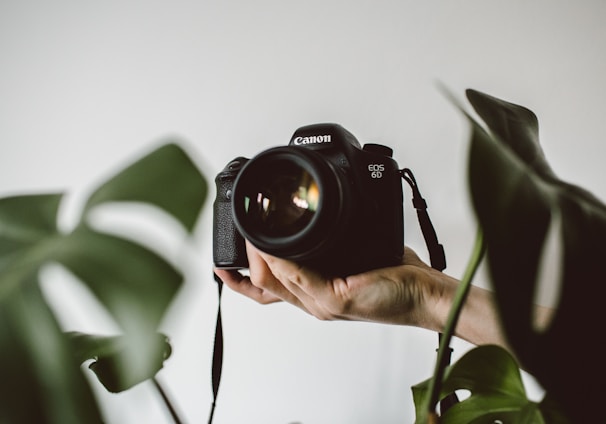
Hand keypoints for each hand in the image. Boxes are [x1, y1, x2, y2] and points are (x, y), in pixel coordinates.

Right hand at [214, 242, 453, 329]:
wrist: (423, 294)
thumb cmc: (393, 277)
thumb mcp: (353, 256)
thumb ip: (330, 245)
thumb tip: (317, 222)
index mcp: (314, 293)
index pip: (267, 291)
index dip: (240, 280)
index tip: (222, 264)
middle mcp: (313, 302)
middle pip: (263, 287)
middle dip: (244, 262)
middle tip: (241, 233)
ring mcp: (322, 304)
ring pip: (275, 282)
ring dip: (259, 256)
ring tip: (252, 232)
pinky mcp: (335, 300)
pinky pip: (299, 279)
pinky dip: (281, 261)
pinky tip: (272, 246)